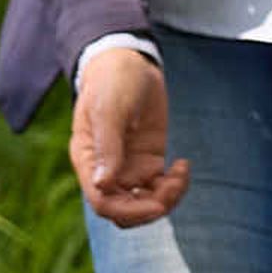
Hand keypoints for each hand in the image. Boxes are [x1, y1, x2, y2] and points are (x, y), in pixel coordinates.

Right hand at [69, 46, 187, 228]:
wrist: (128, 61)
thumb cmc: (112, 81)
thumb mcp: (110, 109)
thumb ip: (107, 146)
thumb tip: (103, 185)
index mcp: (88, 161)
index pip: (103, 203)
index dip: (129, 210)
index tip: (157, 202)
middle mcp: (106, 170)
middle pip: (124, 212)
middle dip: (151, 209)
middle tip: (173, 186)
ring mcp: (128, 168)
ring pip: (145, 204)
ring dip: (167, 199)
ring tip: (180, 173)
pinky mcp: (148, 162)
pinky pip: (160, 189)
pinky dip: (175, 186)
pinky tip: (183, 165)